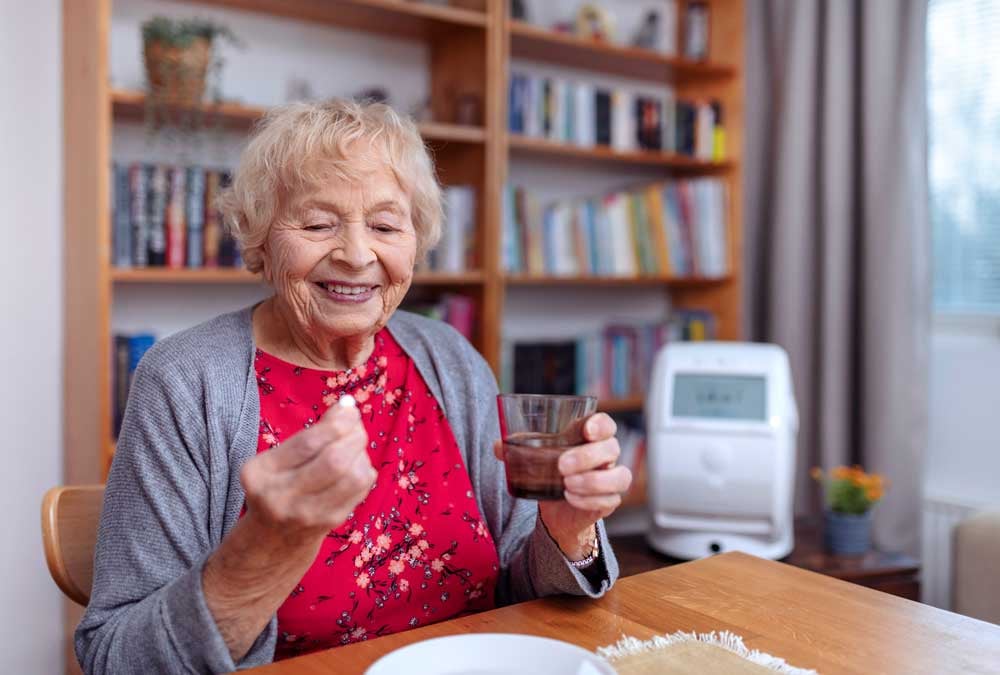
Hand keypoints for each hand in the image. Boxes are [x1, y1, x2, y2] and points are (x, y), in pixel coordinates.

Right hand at [240, 402, 375, 546]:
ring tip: (355, 448)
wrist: (274, 536)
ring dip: (362, 455)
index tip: (349, 411)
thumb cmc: (280, 482)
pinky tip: (355, 467)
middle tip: (358, 429)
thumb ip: (311, 433)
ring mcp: (306, 514)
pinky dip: (364, 470)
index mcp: (260, 472)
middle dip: (355, 437)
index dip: (337, 423)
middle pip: (334, 461)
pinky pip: (360, 489)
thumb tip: (347, 407)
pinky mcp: (329, 523)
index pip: (308, 443)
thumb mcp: (280, 457)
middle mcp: (280, 496)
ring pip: (353, 476)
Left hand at [495, 413, 631, 559]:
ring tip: (566, 485)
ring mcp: (611, 479)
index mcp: (591, 438)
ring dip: (593, 481)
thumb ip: (517, 449)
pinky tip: (571, 498)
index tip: (587, 431)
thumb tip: (498, 446)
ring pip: (620, 476)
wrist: (557, 508)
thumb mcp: (534, 457)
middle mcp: (607, 456)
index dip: (601, 425)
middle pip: (611, 448)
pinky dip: (590, 500)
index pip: (606, 424)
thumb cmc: (550, 472)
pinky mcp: (609, 501)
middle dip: (587, 456)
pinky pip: (610, 500)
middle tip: (561, 466)